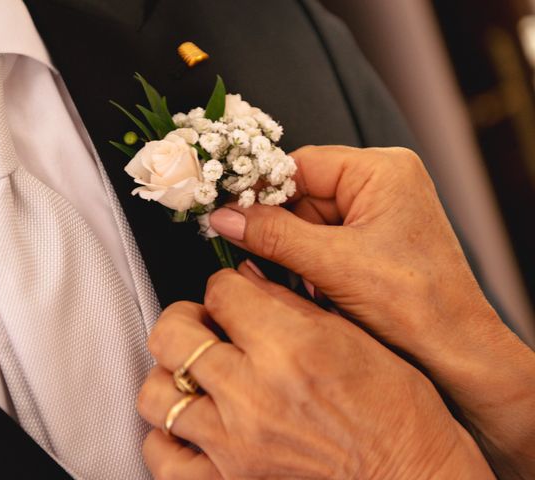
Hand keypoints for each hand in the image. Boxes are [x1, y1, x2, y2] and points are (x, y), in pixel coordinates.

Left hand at [138, 267, 492, 478]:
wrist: (409, 474)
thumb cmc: (395, 408)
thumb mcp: (351, 335)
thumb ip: (287, 301)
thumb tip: (244, 277)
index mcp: (290, 347)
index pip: (219, 291)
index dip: (224, 286)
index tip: (232, 297)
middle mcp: (254, 394)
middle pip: (173, 333)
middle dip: (185, 318)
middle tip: (203, 325)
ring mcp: (234, 445)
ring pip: (155, 392)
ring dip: (170, 375)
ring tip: (195, 375)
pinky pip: (161, 456)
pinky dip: (165, 435)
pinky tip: (189, 422)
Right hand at [208, 146, 534, 477]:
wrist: (455, 352)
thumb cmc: (415, 304)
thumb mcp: (334, 264)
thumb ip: (273, 235)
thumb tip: (223, 217)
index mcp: (382, 171)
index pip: (301, 165)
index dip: (261, 190)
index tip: (227, 213)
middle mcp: (381, 183)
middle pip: (302, 193)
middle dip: (278, 227)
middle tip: (250, 251)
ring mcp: (377, 212)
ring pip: (309, 220)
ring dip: (292, 249)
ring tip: (294, 278)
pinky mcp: (372, 239)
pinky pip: (323, 240)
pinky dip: (308, 262)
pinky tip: (309, 286)